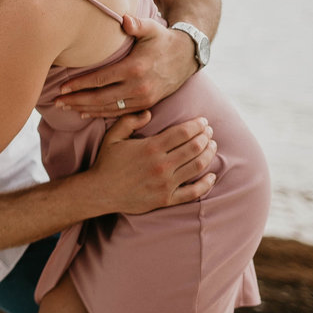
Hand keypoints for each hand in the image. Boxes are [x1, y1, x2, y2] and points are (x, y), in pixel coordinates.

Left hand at [54, 15, 197, 118]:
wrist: (188, 56)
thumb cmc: (163, 39)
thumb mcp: (152, 28)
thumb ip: (136, 24)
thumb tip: (124, 19)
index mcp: (135, 68)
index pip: (100, 80)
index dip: (79, 85)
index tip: (61, 88)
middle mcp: (138, 87)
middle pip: (100, 98)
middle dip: (76, 100)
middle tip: (56, 102)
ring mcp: (143, 98)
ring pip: (108, 108)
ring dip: (85, 109)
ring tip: (65, 108)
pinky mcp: (146, 104)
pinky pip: (120, 113)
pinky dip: (101, 114)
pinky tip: (85, 113)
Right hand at [88, 111, 216, 215]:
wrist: (100, 192)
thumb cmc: (107, 162)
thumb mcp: (113, 137)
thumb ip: (130, 121)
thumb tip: (149, 113)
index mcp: (150, 148)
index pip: (183, 132)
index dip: (197, 125)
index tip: (203, 121)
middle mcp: (161, 165)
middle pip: (194, 147)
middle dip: (205, 137)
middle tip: (209, 132)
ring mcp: (165, 183)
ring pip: (197, 166)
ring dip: (208, 154)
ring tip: (212, 146)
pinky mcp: (166, 199)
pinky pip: (193, 192)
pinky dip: (206, 184)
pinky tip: (212, 176)